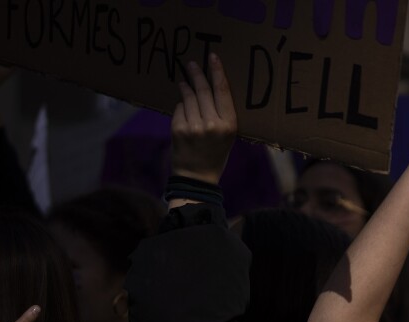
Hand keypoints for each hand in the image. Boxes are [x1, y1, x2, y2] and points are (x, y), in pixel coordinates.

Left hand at [171, 53, 236, 184]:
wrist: (197, 177)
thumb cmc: (215, 154)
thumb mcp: (228, 136)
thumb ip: (222, 115)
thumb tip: (211, 89)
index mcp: (229, 125)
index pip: (222, 92)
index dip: (217, 72)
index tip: (212, 57)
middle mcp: (212, 124)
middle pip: (204, 90)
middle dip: (197, 74)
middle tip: (192, 64)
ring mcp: (194, 126)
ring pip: (188, 98)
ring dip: (186, 88)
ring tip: (184, 82)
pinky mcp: (178, 129)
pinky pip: (179, 109)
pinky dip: (180, 107)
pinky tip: (183, 110)